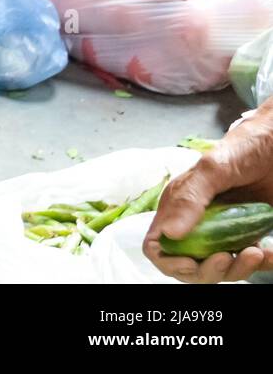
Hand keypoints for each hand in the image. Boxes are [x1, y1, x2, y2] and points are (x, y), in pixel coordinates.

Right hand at [144, 100, 272, 281]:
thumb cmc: (244, 149)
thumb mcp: (214, 168)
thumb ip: (190, 198)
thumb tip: (169, 234)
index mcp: (178, 205)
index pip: (157, 244)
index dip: (168, 260)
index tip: (191, 262)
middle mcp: (196, 222)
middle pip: (187, 265)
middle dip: (208, 270)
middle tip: (229, 257)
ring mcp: (222, 232)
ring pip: (218, 269)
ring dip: (238, 270)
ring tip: (257, 251)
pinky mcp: (245, 237)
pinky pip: (247, 263)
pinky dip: (260, 264)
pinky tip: (269, 250)